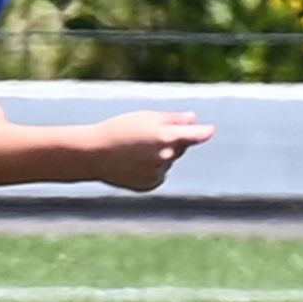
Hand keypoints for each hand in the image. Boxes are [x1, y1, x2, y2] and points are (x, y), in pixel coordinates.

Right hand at [85, 112, 215, 194]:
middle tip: (146, 136)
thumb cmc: (119, 130)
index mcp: (166, 137)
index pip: (195, 136)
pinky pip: (158, 174)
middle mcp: (165, 157)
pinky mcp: (150, 184)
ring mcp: (158, 173)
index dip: (203, 132)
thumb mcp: (146, 118)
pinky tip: (133, 164)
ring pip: (168, 162)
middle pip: (180, 148)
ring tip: (134, 151)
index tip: (209, 130)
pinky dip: (151, 169)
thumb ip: (174, 120)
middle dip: (171, 141)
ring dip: (159, 156)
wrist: (92, 154)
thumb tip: (195, 119)